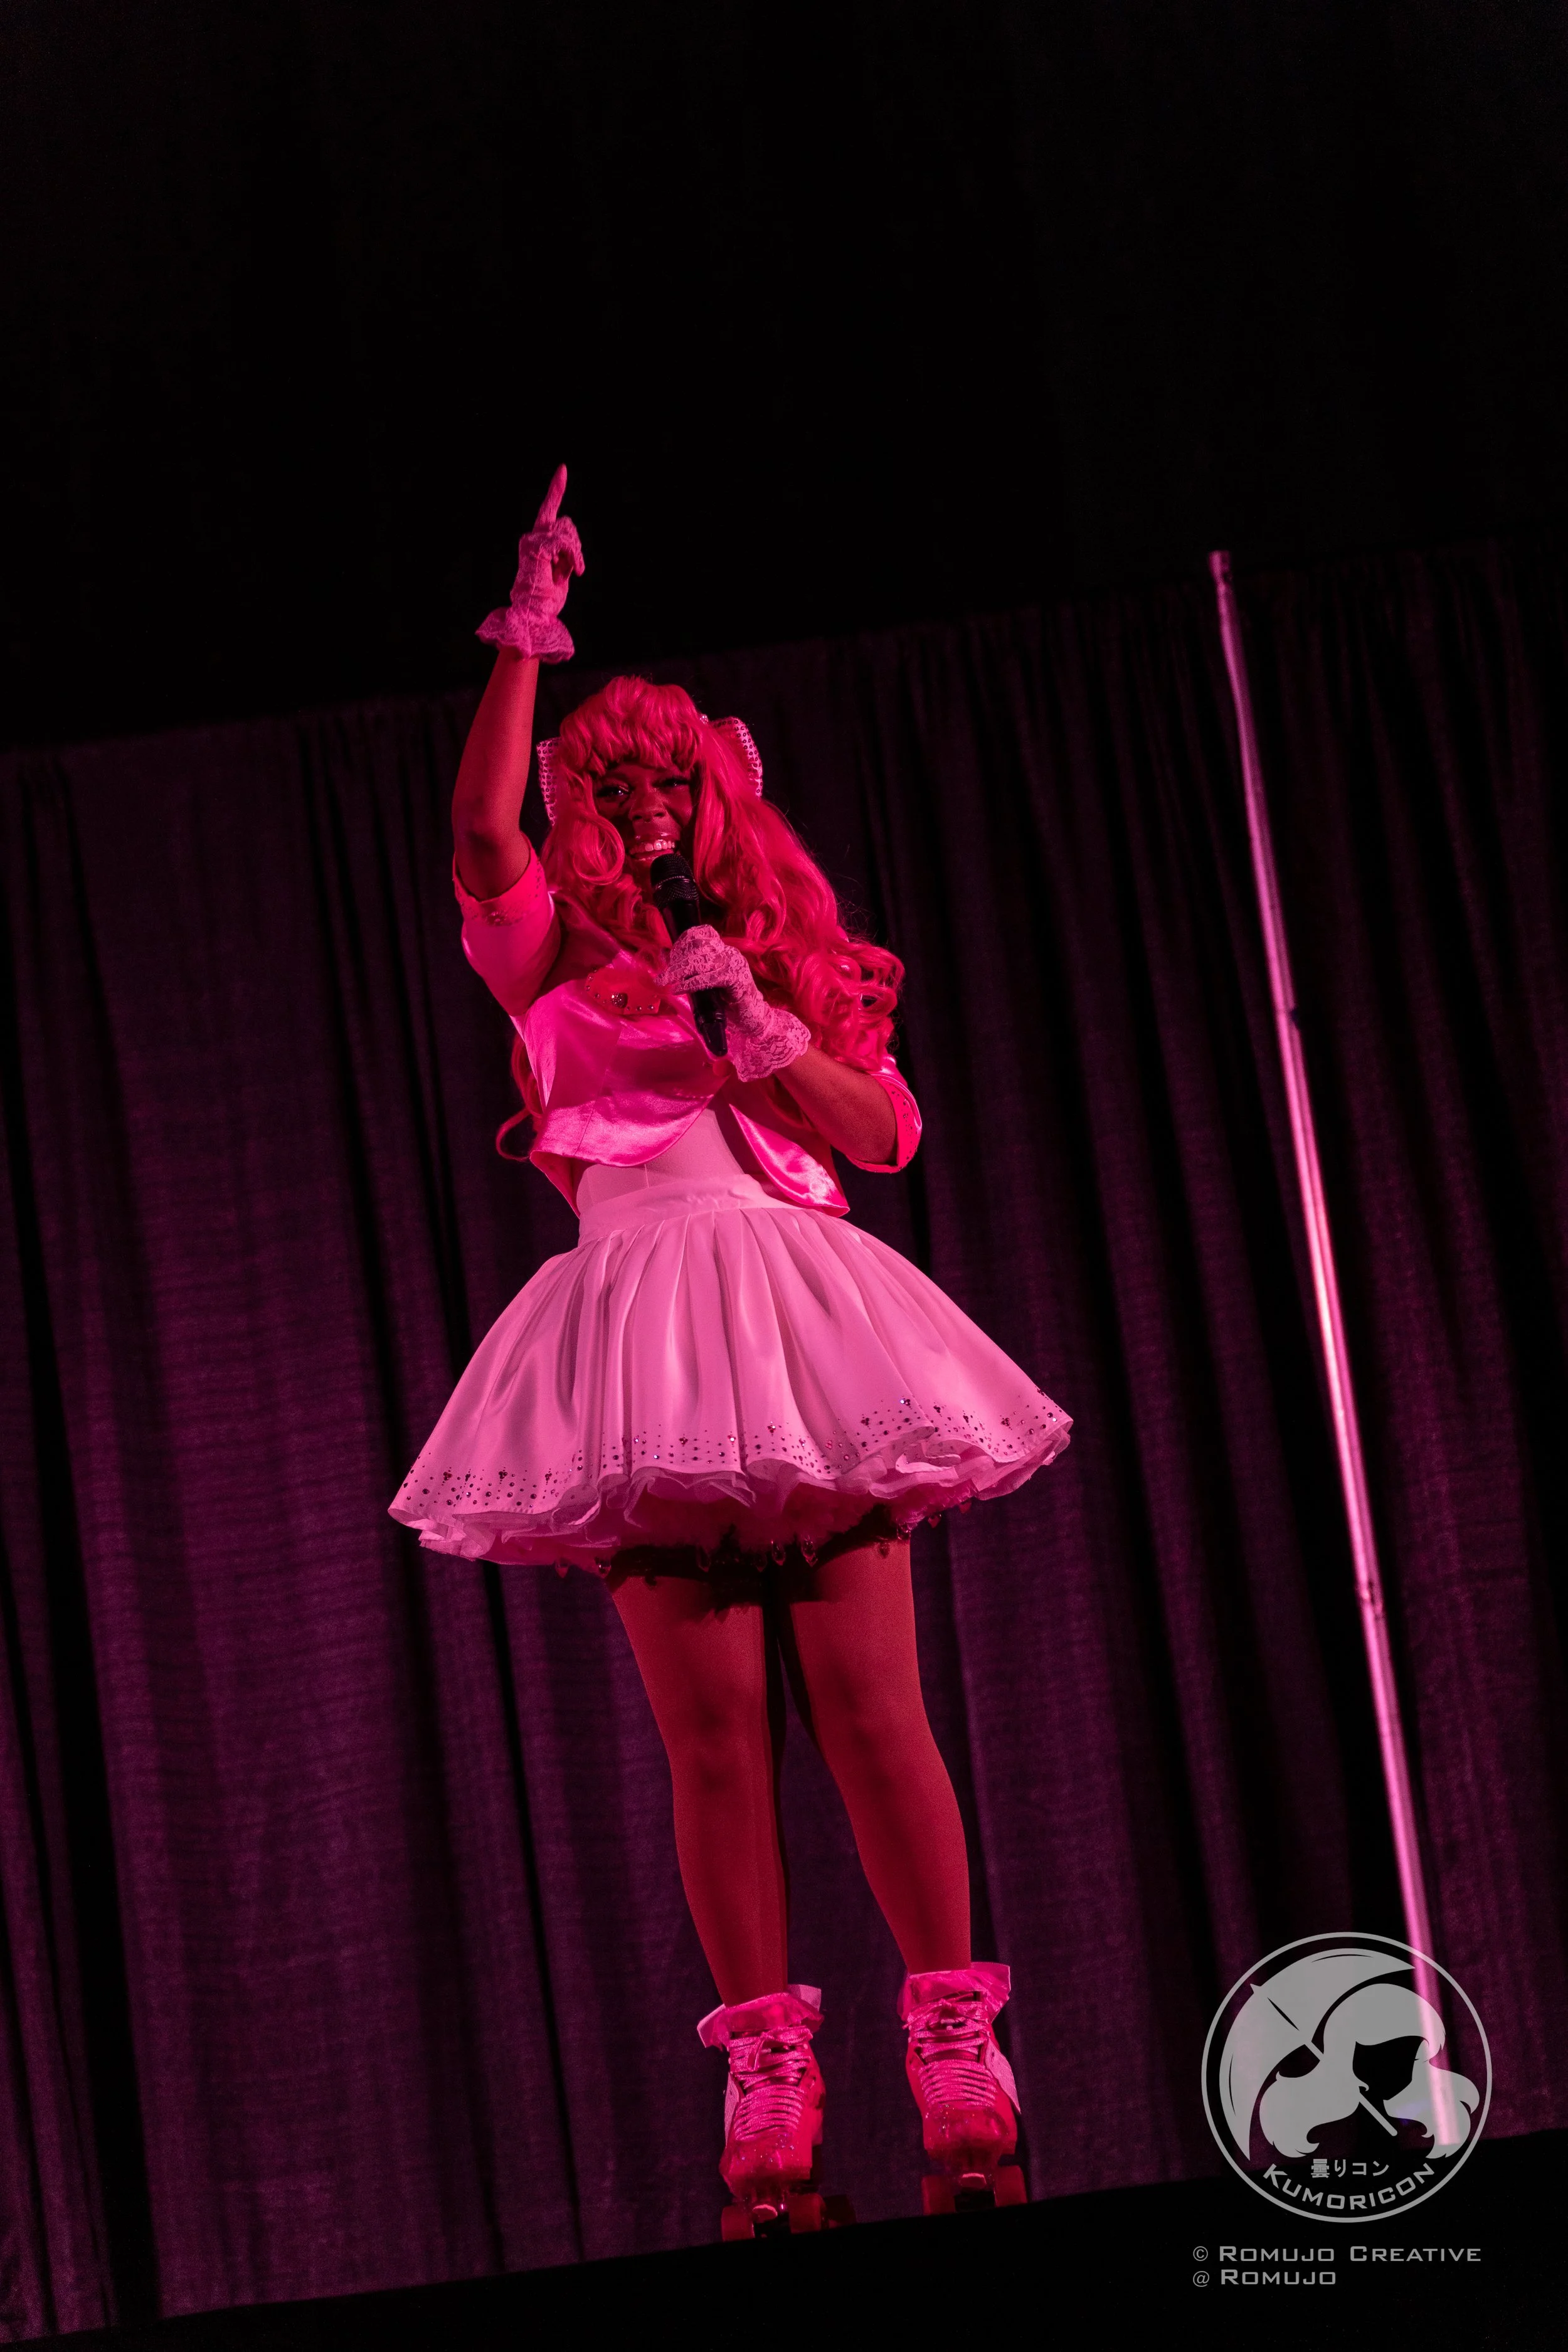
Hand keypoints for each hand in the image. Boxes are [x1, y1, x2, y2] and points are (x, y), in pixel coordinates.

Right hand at [476, 464, 584, 662]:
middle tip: (576, 569)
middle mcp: (531, 538)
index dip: (556, 489)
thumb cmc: (548, 599)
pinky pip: (566, 542)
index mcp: (537, 543)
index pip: (549, 511)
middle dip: (577, 546)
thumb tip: (570, 538)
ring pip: (568, 532)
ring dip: (576, 554)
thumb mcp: (562, 571)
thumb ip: (565, 552)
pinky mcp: (537, 547)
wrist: (535, 615)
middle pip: (567, 524)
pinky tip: (573, 572)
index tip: (563, 469)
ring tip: (571, 574)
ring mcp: (532, 541)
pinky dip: (574, 557)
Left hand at [658, 925, 810, 1080]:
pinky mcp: (737, 979)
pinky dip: (692, 983)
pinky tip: (679, 989)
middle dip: (676, 960)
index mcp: (723, 950)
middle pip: (698, 946)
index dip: (683, 941)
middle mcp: (729, 953)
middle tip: (661, 977)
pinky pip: (710, 977)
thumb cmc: (729, 1002)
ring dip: (679, 971)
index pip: (702, 933)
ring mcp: (734, 965)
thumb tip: (663, 953)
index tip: (670, 957)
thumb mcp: (704, 981)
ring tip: (665, 981)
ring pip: (701, 960)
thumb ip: (687, 967)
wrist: (753, 1019)